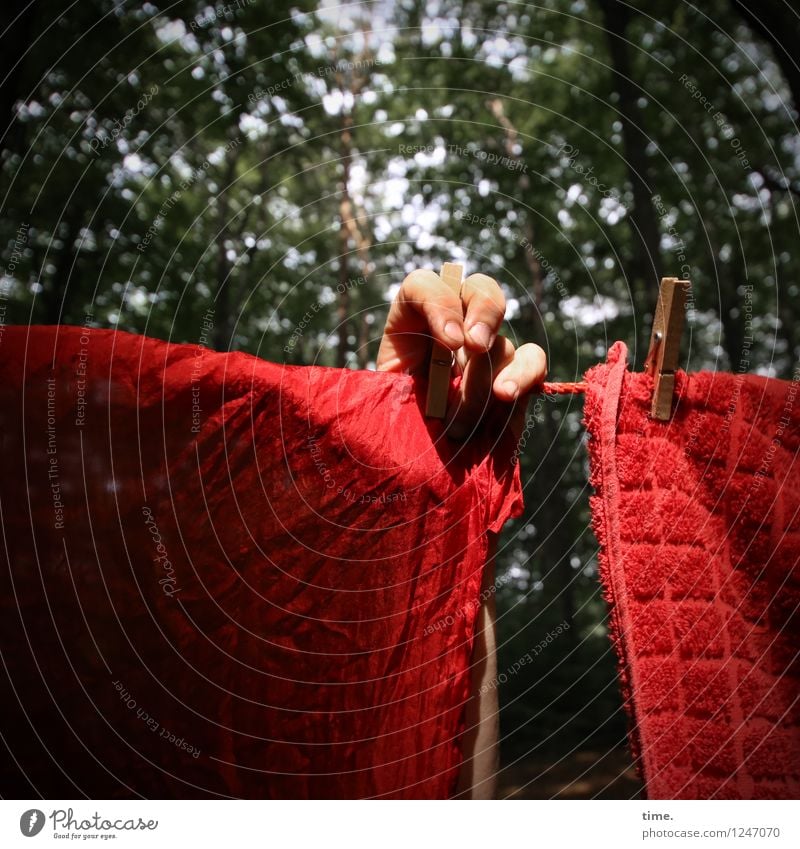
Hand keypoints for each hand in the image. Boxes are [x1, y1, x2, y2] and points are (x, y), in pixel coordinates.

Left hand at [376, 268, 546, 439]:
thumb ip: (382, 385)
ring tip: (458, 423)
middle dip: (482, 313)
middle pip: (476, 290)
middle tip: (474, 347)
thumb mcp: (372, 405)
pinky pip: (532, 360)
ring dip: (482, 381)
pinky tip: (506, 396)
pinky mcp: (512, 377)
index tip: (448, 342)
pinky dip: (524, 374)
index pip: (423, 286)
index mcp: (409, 325)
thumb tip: (395, 370)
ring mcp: (484, 352)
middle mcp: (450, 330)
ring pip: (500, 341)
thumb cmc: (390, 435)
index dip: (439, 302)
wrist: (416, 471)